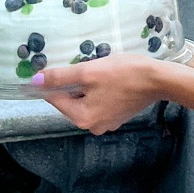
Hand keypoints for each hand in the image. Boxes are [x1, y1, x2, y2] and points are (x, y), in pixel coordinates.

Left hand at [34, 55, 160, 134]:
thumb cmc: (123, 74)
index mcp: (82, 118)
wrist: (158, 79)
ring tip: (100, 71)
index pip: (55, 99)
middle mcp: (93, 126)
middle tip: (86, 66)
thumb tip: (35, 81)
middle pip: (71, 101)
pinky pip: (99, 102)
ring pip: (85, 100)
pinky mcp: (118, 115)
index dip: (52, 82)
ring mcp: (107, 123)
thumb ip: (60, 77)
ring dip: (87, 86)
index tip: (56, 67)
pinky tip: (110, 78)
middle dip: (74, 83)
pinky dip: (99, 90)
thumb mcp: (88, 72)